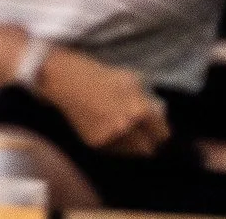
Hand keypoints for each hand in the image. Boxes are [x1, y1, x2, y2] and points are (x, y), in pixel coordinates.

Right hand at [38, 47, 168, 154]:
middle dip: (146, 141)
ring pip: (131, 152)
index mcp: (140, 110)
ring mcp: (110, 137)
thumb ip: (147, 98)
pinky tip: (105, 128)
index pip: (163, 133)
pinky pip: (113, 150)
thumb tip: (157, 111)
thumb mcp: (130, 78)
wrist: (62, 79)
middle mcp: (127, 127)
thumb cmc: (97, 73)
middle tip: (140, 132)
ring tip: (121, 130)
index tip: (154, 127)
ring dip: (130, 144)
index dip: (159, 129)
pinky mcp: (95, 143)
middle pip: (148, 148)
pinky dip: (113, 143)